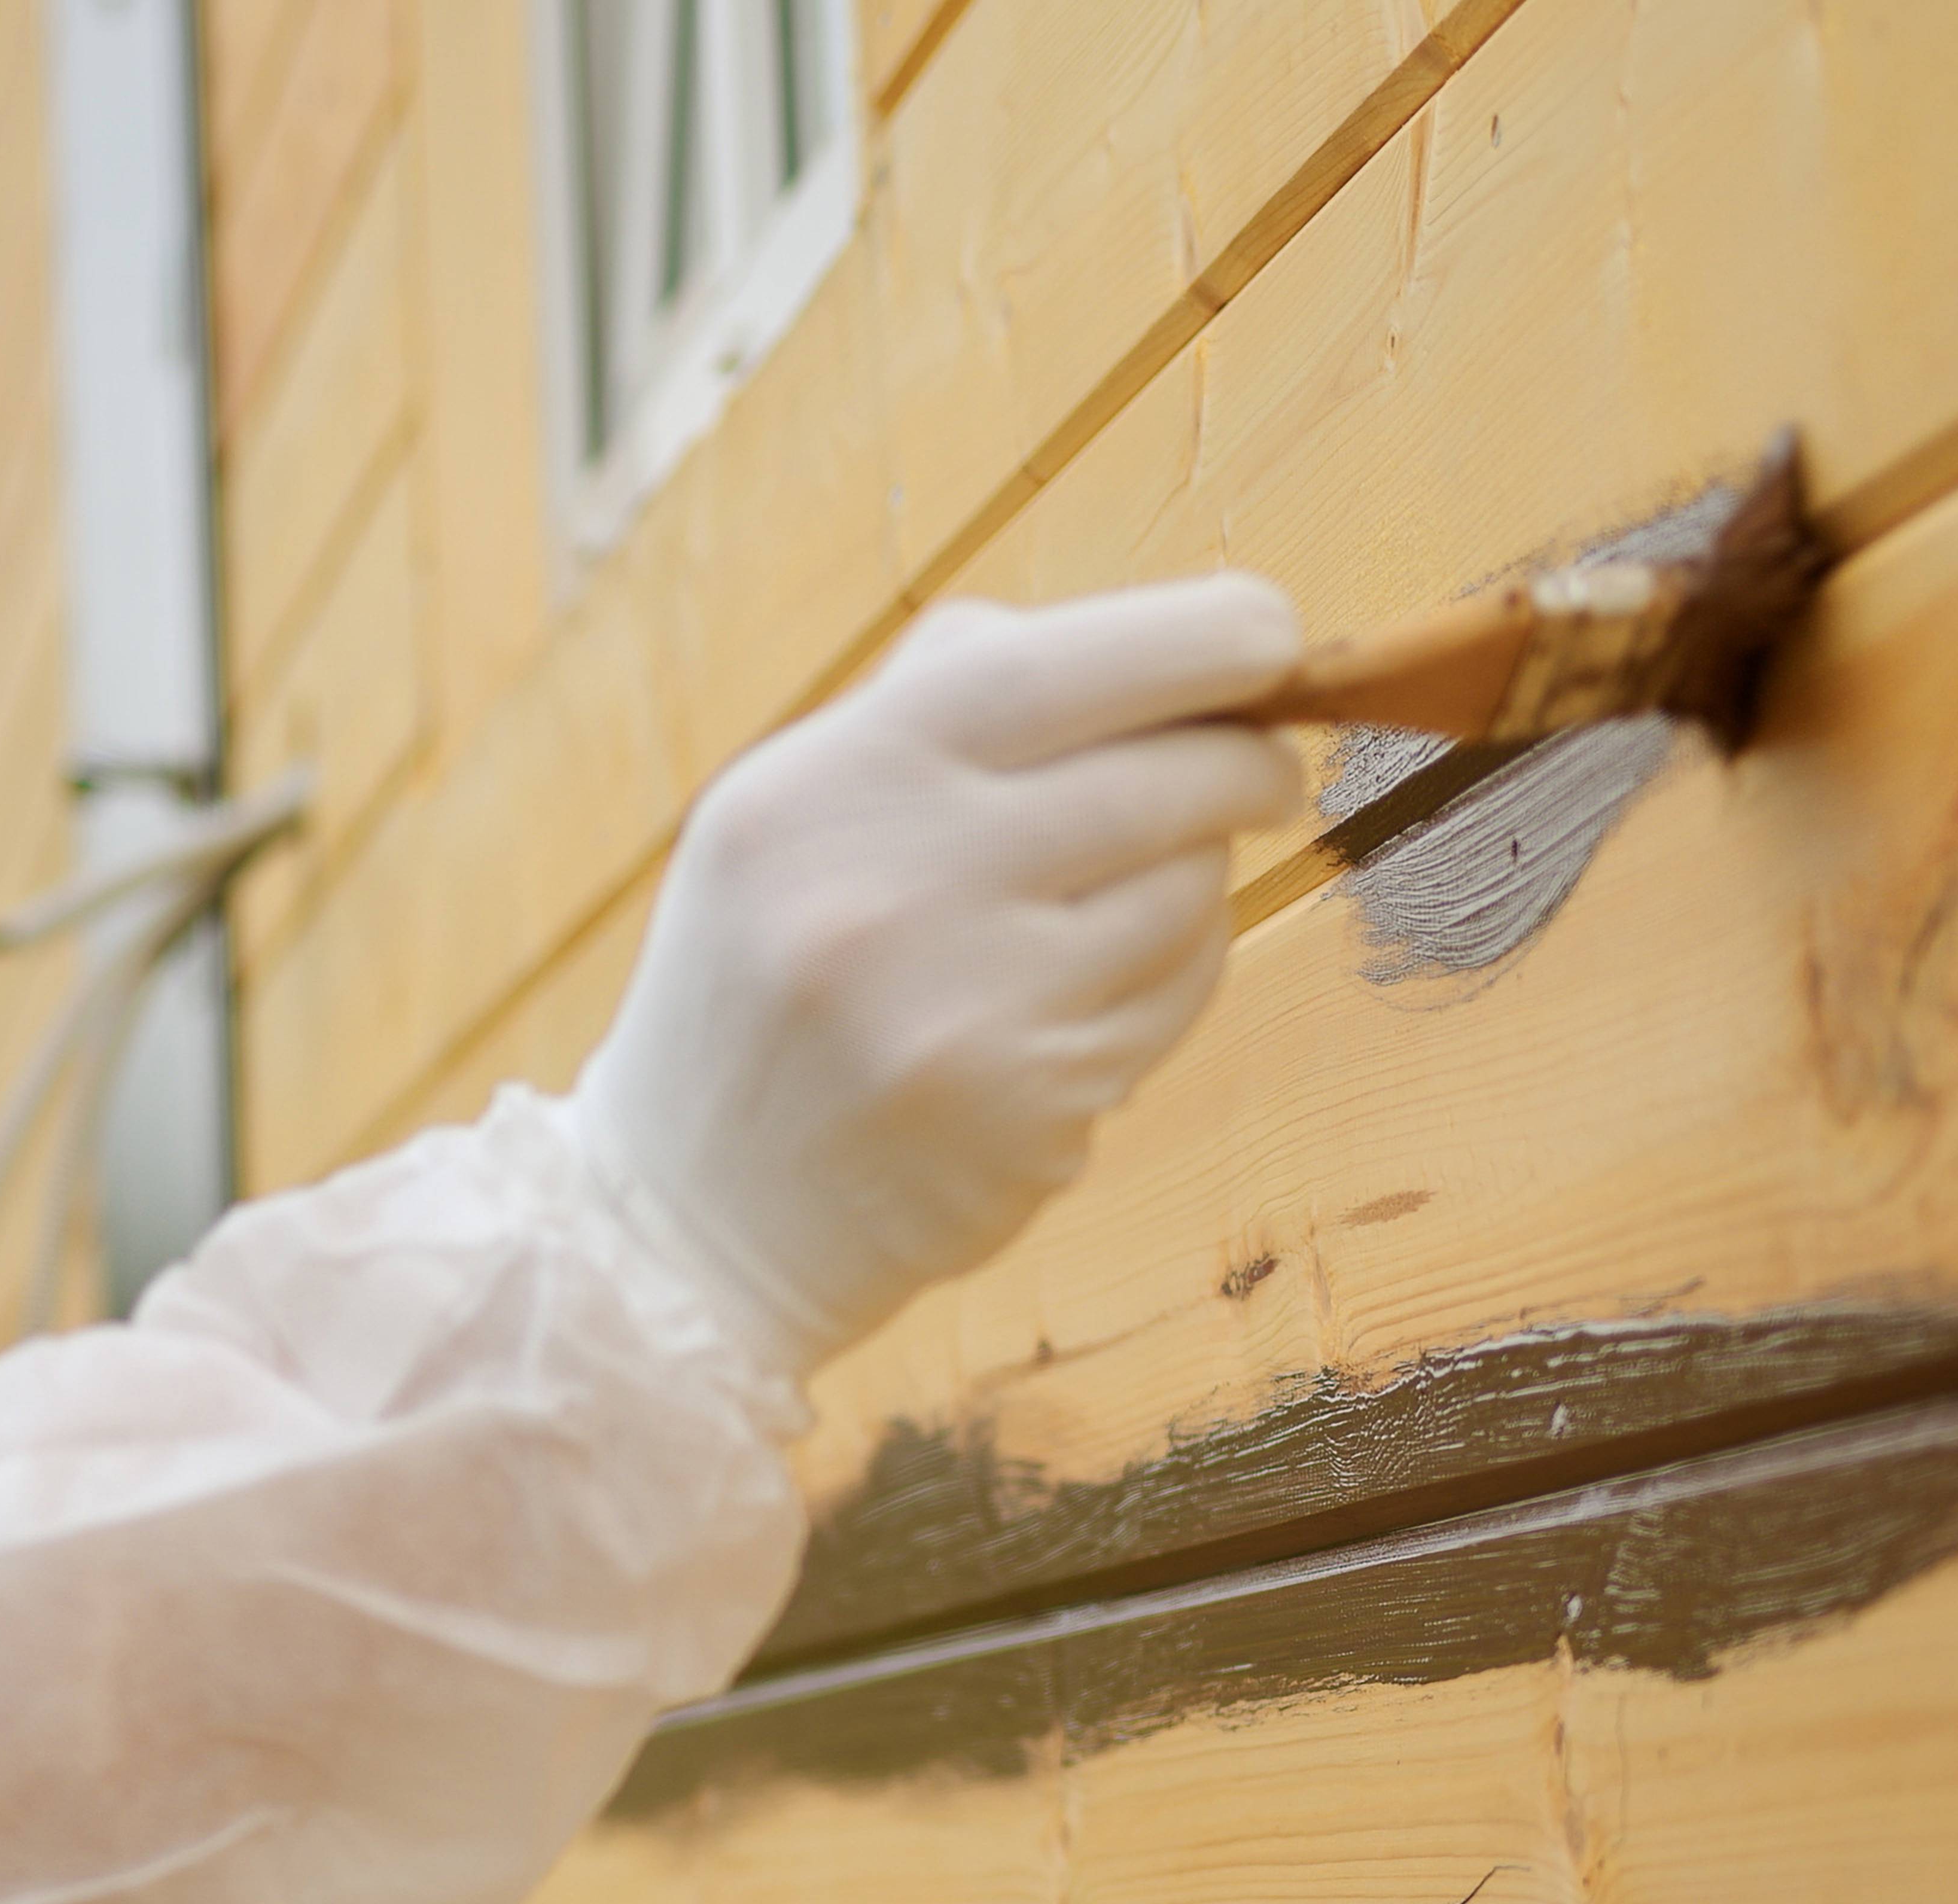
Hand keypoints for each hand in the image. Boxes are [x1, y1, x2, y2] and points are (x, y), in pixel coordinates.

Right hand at [569, 574, 1301, 1382]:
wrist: (690, 1220)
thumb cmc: (762, 984)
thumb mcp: (782, 813)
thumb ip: (930, 703)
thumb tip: (1152, 643)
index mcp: (818, 791)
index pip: (1042, 668)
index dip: (1193, 635)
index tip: (1267, 629)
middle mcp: (888, 892)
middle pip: (1162, 778)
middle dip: (1245, 762)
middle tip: (1260, 772)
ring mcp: (967, 1013)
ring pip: (1191, 890)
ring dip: (1192, 879)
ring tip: (1106, 907)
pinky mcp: (1036, 1111)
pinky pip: (1177, 995)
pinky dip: (1167, 975)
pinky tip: (1084, 995)